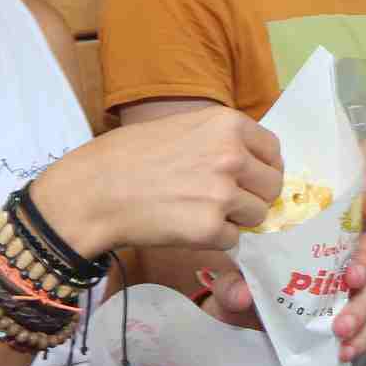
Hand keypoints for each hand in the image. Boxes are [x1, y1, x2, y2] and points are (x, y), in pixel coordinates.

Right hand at [30, 106, 281, 255]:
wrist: (92, 191)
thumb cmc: (126, 157)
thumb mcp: (180, 127)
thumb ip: (218, 142)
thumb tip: (250, 166)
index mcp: (227, 124)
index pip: (273, 150)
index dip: (263, 168)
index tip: (250, 179)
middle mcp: (232, 155)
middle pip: (272, 186)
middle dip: (252, 197)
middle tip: (222, 201)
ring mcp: (223, 193)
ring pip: (257, 216)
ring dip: (235, 220)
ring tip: (198, 212)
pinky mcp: (210, 228)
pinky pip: (232, 241)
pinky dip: (214, 240)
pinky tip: (184, 227)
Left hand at [197, 205, 365, 360]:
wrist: (242, 324)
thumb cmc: (246, 287)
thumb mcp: (233, 282)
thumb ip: (232, 284)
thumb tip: (243, 294)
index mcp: (316, 238)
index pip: (345, 215)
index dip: (365, 205)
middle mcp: (340, 259)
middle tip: (352, 278)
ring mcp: (349, 291)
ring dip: (361, 309)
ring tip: (340, 328)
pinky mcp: (352, 322)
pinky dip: (362, 340)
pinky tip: (345, 351)